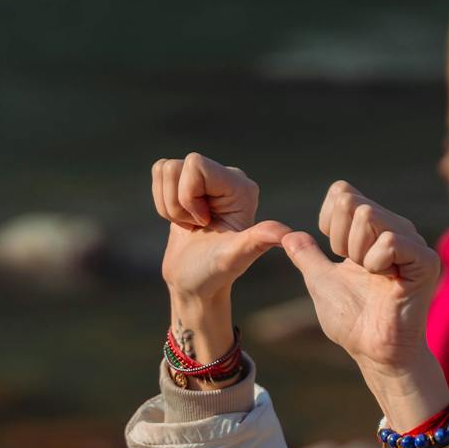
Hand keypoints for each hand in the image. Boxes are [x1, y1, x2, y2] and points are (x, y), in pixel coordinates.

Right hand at [152, 153, 288, 367]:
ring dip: (170, 205)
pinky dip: (162, 202)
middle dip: (178, 203)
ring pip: (166, 169)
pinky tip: (182, 220)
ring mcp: (207, 179)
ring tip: (190, 225)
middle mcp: (227, 177)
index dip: (189, 196)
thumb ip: (257, 240)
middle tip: (197, 226)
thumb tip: (288, 235)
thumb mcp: (235, 257)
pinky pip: (160, 173)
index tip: (204, 222)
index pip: (195, 164)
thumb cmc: (214, 272)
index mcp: (241, 187)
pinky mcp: (188, 184)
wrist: (194, 283)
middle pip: (177, 167)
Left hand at [280, 181, 448, 425]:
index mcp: (373, 229)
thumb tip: (286, 235)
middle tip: (357, 269)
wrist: (374, 351)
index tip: (340, 256)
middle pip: (351, 201)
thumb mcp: (320, 281)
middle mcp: (395, 227)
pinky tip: (386, 281)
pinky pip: (390, 240)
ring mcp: (412, 242)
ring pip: (368, 215)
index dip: (328, 224)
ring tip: (373, 276)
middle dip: (340, 240)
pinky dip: (377, 263)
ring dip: (358, 253)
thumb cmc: (352, 319)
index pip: (342, 192)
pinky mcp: (425, 260)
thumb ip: (305, 255)